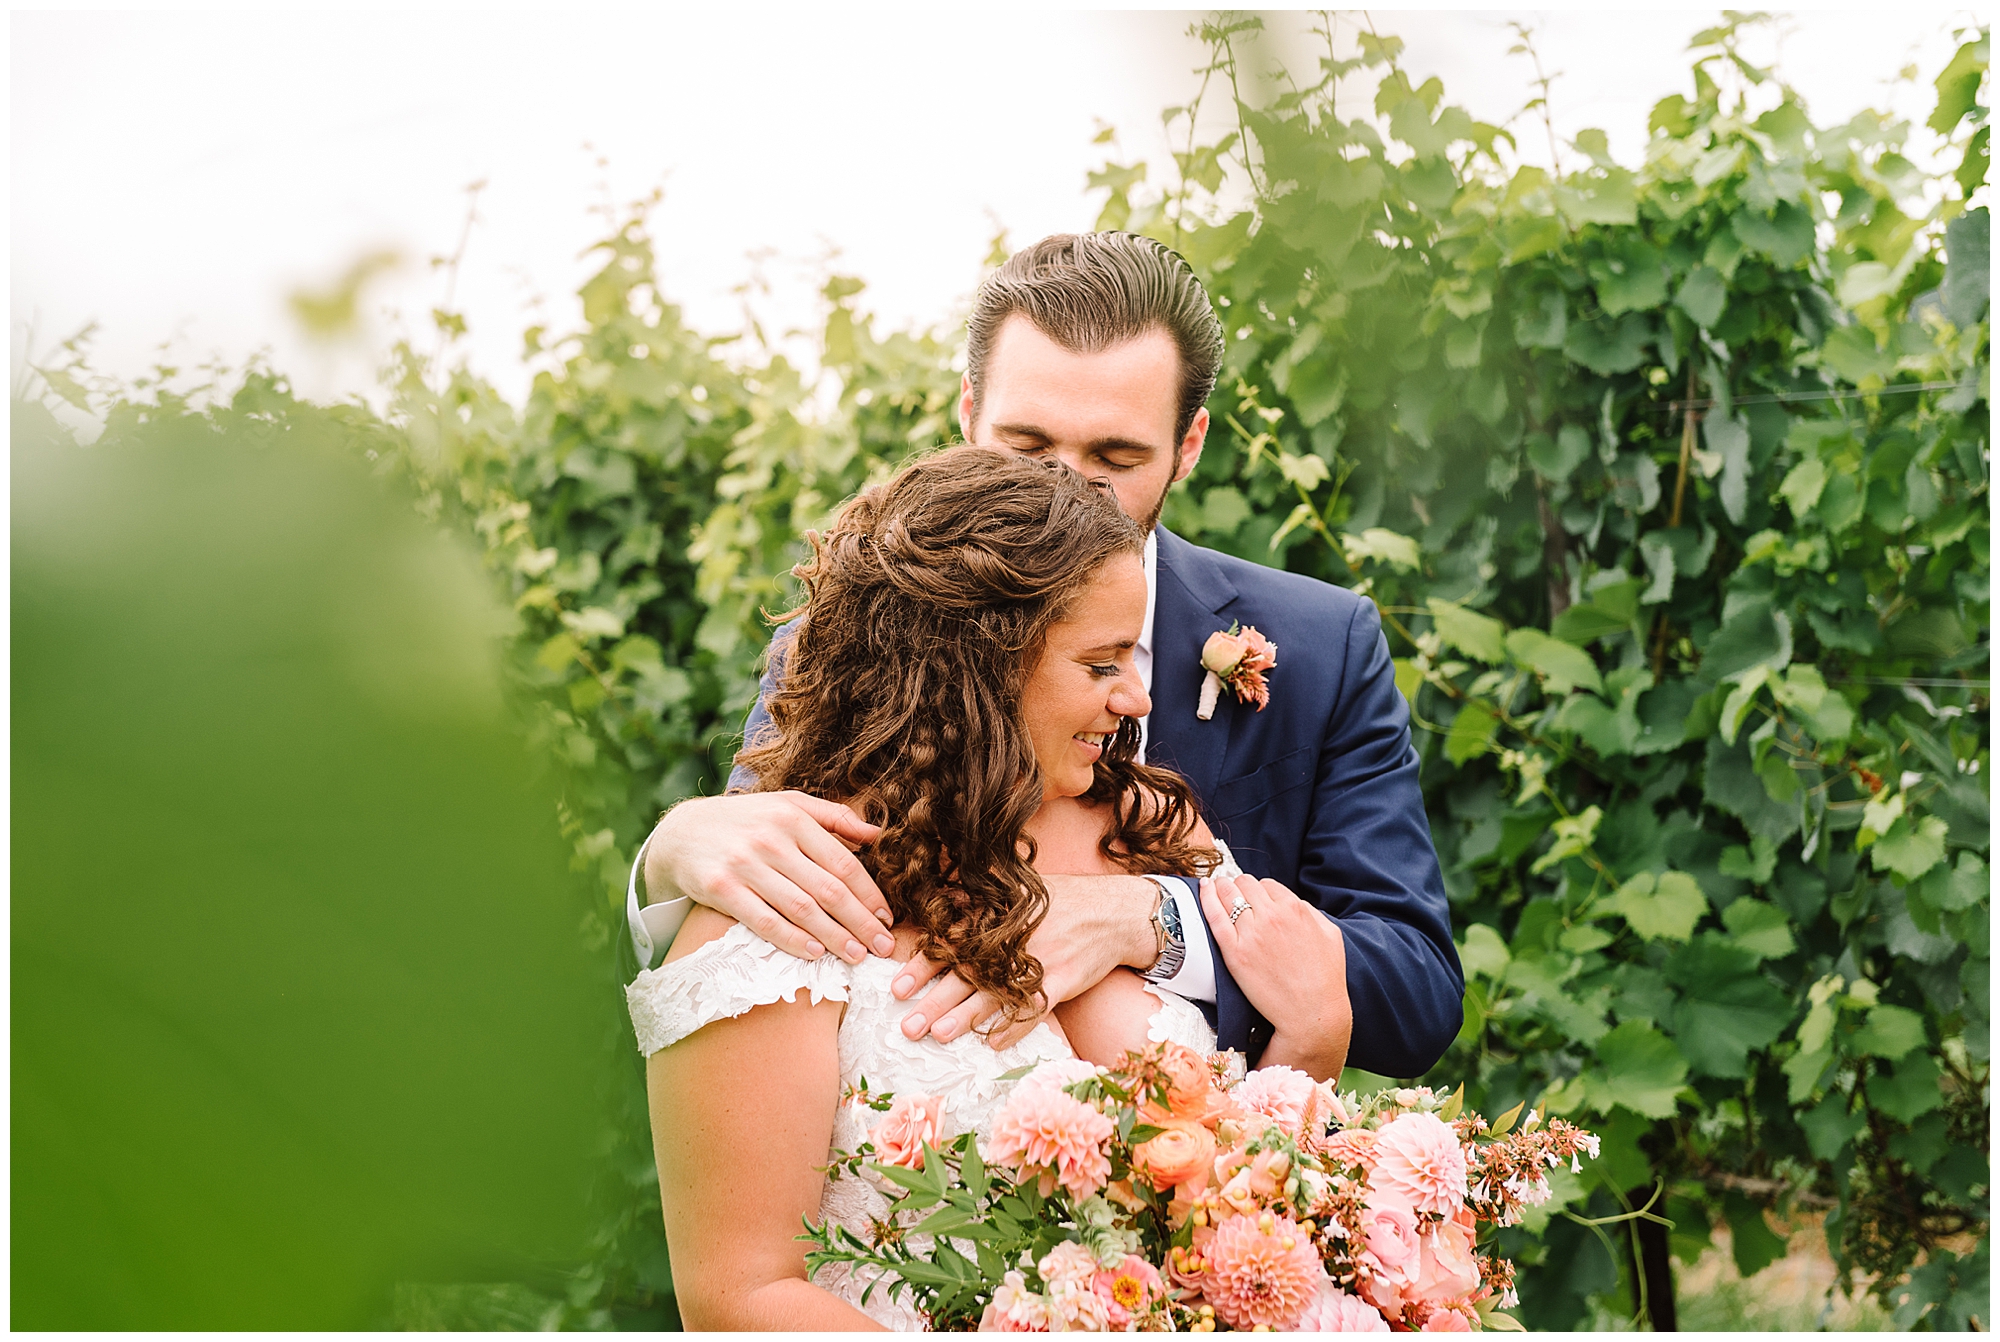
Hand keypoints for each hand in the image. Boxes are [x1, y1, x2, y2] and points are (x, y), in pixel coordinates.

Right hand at [643, 791, 894, 964]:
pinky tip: (815, 953)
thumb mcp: (788, 804)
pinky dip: (792, 940)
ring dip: (834, 936)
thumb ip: (833, 816)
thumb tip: (876, 835)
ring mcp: (744, 865)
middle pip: (827, 889)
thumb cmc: (746, 821)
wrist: (682, 832)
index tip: (888, 918)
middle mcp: (771, 840)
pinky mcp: (721, 888)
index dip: (869, 894)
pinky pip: (763, 921)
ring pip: (800, 908)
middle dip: (861, 922)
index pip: (842, 862)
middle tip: (884, 947)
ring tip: (857, 956)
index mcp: (793, 818)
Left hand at [890, 874, 1157, 1048]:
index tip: (897, 986)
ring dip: (965, 1017)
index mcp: (998, 915)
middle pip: (966, 973)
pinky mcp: (1063, 980)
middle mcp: (1014, 938)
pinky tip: (992, 1044)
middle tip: (907, 1026)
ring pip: (995, 994)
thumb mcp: (1018, 889)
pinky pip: (1033, 1009)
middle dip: (934, 1001)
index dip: (923, 965)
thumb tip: (936, 901)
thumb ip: (978, 897)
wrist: (1116, 912)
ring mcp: (1039, 960)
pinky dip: (1013, 1028)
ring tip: (939, 1035)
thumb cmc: (1061, 900)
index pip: (952, 941)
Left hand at [1200, 872, 1351, 1080]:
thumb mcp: (1330, 935)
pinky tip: (1204, 889)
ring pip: (1228, 894)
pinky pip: (1214, 916)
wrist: (1312, 1014)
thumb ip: (1311, 912)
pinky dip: (1206, 898)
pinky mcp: (1235, 953)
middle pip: (1245, 884)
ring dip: (1221, 888)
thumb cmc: (1325, 979)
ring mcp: (1251, 934)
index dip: (1259, 890)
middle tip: (1232, 890)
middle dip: (1239, 886)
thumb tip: (1294, 903)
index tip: (1254, 897)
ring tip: (1216, 887)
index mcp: (1295, 910)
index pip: (1267, 885)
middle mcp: (1272, 917)